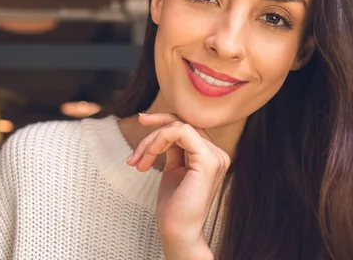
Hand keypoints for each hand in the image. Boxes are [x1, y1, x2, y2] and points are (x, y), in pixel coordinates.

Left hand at [126, 113, 229, 258]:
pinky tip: (148, 157)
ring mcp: (216, 156)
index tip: (141, 119)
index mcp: (211, 156)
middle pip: (182, 125)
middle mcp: (218, 154)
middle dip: (153, 133)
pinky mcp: (207, 161)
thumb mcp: (173, 169)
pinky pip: (181, 132)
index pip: (187, 128)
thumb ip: (174, 149)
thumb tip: (164, 129)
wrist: (178, 232)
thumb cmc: (173, 207)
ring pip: (178, 127)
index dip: (163, 121)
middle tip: (134, 154)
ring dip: (152, 141)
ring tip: (138, 162)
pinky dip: (159, 140)